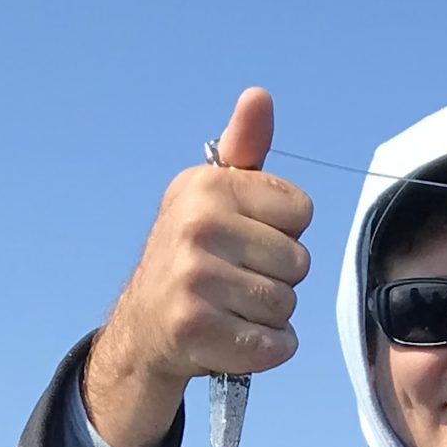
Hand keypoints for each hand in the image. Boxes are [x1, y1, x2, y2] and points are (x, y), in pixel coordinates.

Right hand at [82, 87, 314, 446]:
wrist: (145, 326)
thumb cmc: (194, 255)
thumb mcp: (213, 194)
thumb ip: (245, 148)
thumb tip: (259, 97)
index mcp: (207, 187)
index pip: (301, 211)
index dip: (283, 232)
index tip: (245, 240)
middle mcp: (197, 227)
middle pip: (299, 262)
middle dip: (278, 278)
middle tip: (236, 282)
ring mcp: (194, 280)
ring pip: (287, 305)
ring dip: (270, 316)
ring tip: (232, 308)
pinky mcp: (198, 330)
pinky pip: (277, 344)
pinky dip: (268, 350)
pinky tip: (236, 338)